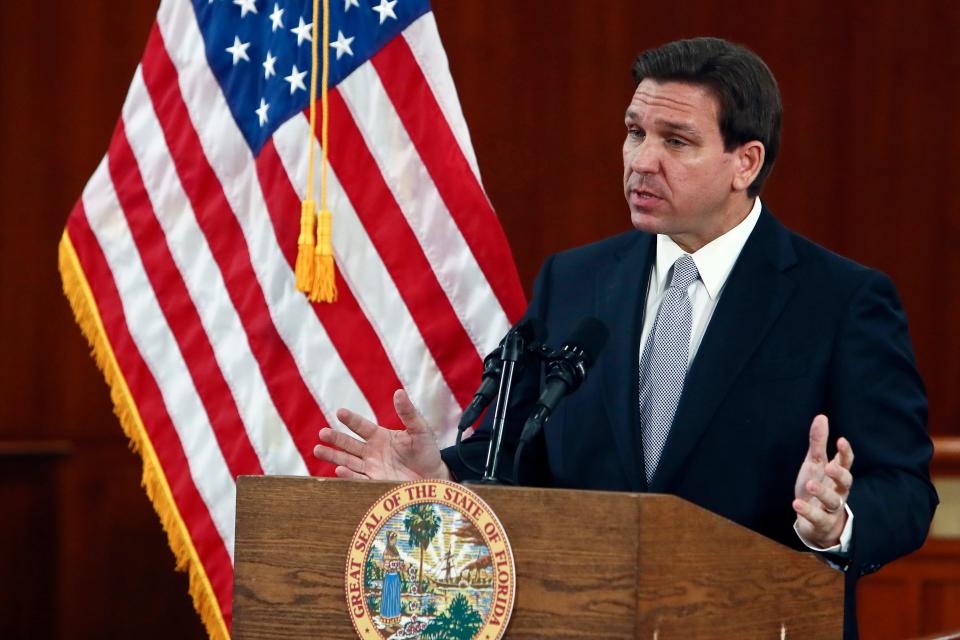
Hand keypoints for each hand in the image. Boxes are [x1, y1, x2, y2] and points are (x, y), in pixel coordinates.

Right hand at [313, 389, 451, 480]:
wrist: (433, 477)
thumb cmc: (426, 451)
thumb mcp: (419, 430)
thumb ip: (408, 413)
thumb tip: (399, 392)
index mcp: (380, 436)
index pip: (362, 426)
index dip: (351, 420)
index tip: (340, 412)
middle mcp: (371, 452)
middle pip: (349, 444)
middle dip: (335, 438)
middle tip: (322, 433)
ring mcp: (371, 468)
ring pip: (347, 460)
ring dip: (333, 455)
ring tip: (317, 449)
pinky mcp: (375, 483)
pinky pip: (358, 478)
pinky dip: (348, 475)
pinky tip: (338, 469)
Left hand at [792, 414, 853, 548]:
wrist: (817, 523)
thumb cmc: (818, 486)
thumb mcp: (815, 463)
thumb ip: (818, 442)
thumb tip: (821, 416)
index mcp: (837, 475)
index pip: (846, 462)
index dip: (846, 452)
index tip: (841, 440)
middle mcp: (838, 491)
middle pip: (846, 482)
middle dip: (839, 474)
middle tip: (830, 467)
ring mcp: (831, 508)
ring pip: (833, 501)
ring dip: (822, 493)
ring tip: (810, 484)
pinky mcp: (821, 522)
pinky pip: (817, 517)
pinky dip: (808, 511)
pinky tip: (796, 504)